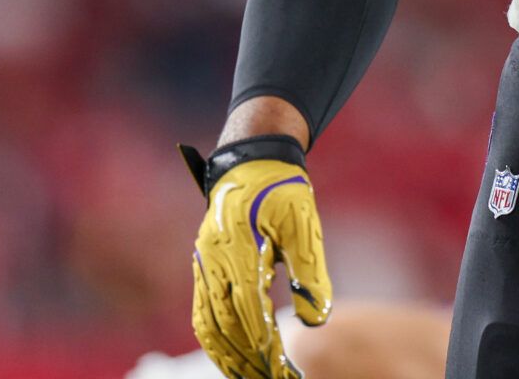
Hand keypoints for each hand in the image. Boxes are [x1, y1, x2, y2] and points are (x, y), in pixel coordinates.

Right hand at [183, 137, 333, 378]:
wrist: (252, 161)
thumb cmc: (283, 190)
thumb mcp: (305, 225)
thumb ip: (311, 271)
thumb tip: (316, 319)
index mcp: (238, 248)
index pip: (249, 309)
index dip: (263, 344)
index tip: (279, 369)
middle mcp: (213, 260)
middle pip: (224, 324)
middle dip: (245, 360)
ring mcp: (204, 264)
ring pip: (207, 323)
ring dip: (226, 356)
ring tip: (249, 378)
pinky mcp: (203, 267)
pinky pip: (202, 312)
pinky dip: (214, 340)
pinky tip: (230, 357)